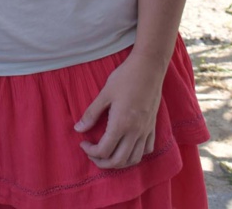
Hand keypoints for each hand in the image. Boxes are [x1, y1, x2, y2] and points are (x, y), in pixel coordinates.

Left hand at [73, 51, 164, 168]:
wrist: (148, 68)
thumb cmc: (124, 77)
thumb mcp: (104, 94)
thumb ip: (91, 113)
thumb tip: (78, 129)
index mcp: (121, 124)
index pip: (104, 150)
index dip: (90, 151)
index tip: (83, 143)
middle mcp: (135, 132)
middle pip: (119, 161)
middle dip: (103, 162)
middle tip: (91, 153)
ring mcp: (146, 131)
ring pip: (134, 159)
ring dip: (119, 162)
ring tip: (107, 154)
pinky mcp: (153, 127)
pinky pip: (147, 150)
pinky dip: (136, 155)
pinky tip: (126, 147)